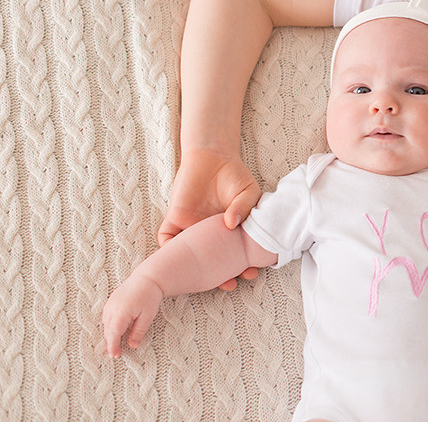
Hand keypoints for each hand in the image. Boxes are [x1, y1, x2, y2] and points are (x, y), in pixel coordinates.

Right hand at [102, 274, 164, 358]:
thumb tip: (133, 345)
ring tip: (116, 345)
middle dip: (111, 343)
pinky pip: (107, 317)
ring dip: (110, 335)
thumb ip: (139, 331)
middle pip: (108, 331)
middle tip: (117, 354)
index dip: (113, 346)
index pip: (113, 334)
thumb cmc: (149, 296)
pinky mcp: (110, 302)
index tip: (115, 356)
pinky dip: (110, 326)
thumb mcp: (147, 316)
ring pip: (106, 325)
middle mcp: (112, 309)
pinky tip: (116, 331)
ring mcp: (109, 304)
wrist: (147, 278)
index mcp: (121, 313)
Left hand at [159, 148, 261, 289]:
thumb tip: (232, 223)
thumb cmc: (234, 176)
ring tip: (204, 276)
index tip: (249, 272)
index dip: (242, 266)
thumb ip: (244, 207)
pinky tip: (179, 259)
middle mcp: (210, 235)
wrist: (213, 156)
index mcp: (230, 232)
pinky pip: (167, 239)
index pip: (235, 256)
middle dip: (219, 275)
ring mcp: (192, 228)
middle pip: (212, 262)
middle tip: (229, 282)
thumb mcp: (248, 192)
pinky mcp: (176, 219)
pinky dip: (168, 250)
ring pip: (189, 256)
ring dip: (193, 268)